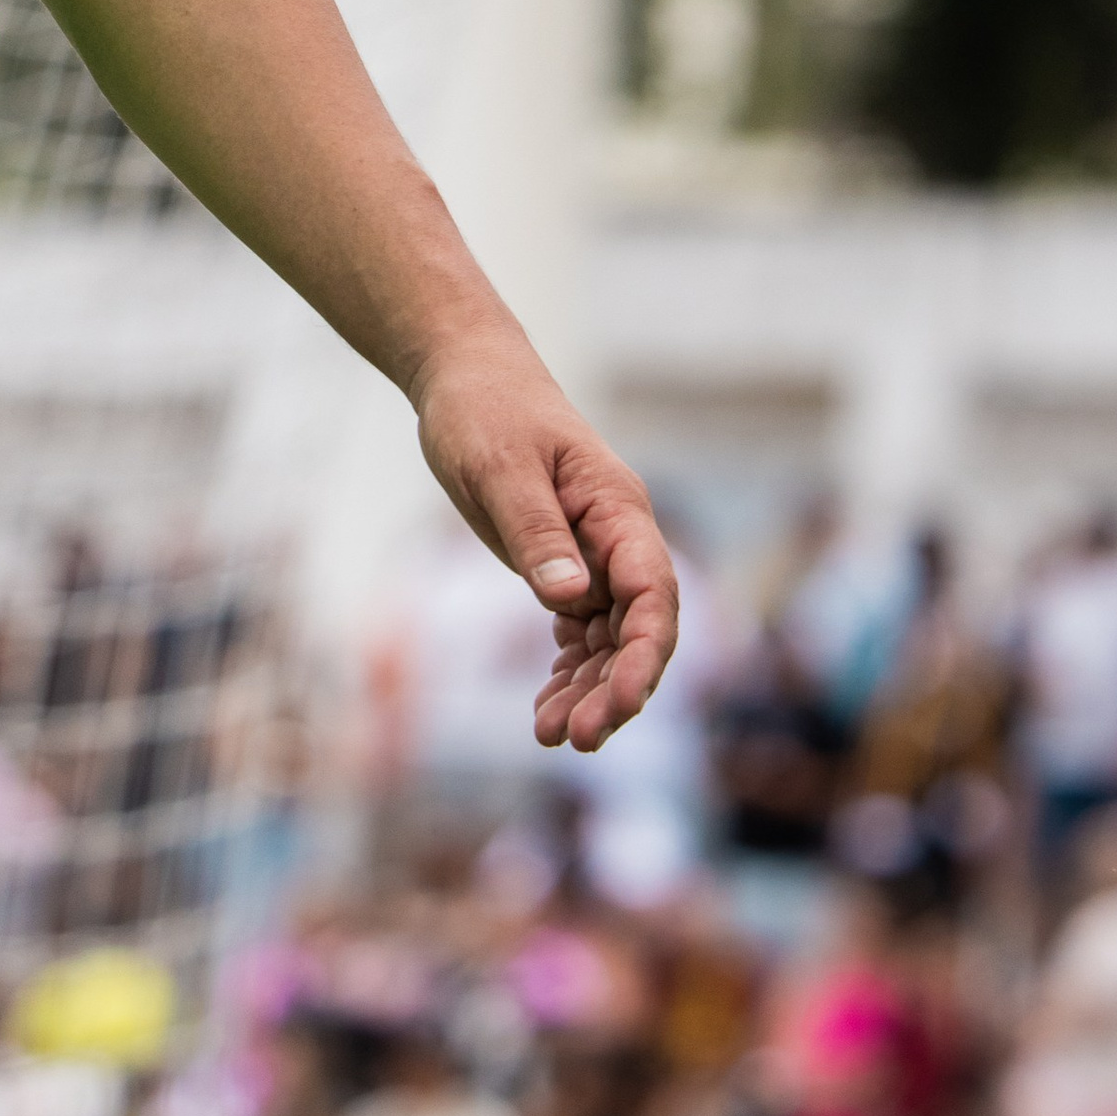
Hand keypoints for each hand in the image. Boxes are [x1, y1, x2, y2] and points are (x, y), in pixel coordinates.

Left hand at [411, 334, 677, 751]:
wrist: (463, 376)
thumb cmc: (483, 409)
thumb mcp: (499, 466)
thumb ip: (536, 531)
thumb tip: (572, 599)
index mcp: (617, 508)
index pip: (653, 591)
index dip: (645, 653)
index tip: (619, 701)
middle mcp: (617, 537)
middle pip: (638, 629)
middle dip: (615, 688)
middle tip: (573, 739)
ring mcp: (593, 555)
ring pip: (608, 640)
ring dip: (588, 691)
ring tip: (549, 736)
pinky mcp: (563, 565)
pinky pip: (579, 632)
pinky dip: (568, 672)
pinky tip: (545, 710)